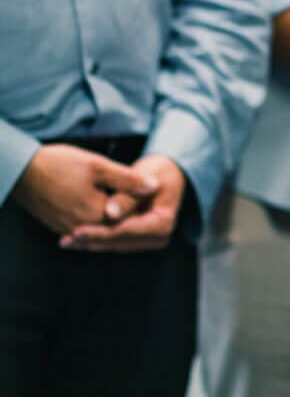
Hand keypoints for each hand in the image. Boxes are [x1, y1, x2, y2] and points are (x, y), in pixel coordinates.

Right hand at [11, 144, 159, 235]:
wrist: (21, 170)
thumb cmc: (59, 164)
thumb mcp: (98, 166)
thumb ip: (128, 179)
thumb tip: (155, 187)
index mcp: (96, 215)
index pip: (130, 221)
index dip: (146, 212)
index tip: (160, 200)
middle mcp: (82, 228)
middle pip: (116, 230)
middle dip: (134, 221)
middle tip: (151, 210)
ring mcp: (68, 229)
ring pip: (101, 232)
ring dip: (117, 225)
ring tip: (136, 215)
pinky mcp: (59, 226)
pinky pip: (86, 231)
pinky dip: (100, 226)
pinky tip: (111, 218)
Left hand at [60, 155, 185, 251]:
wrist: (166, 176)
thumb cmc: (156, 173)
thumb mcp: (144, 178)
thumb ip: (126, 197)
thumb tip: (110, 214)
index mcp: (163, 223)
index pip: (127, 231)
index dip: (101, 233)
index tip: (77, 231)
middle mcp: (159, 237)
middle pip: (119, 242)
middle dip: (92, 241)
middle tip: (65, 239)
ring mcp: (149, 241)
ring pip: (114, 246)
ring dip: (90, 244)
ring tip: (65, 240)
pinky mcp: (138, 240)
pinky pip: (114, 242)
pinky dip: (96, 240)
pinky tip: (74, 238)